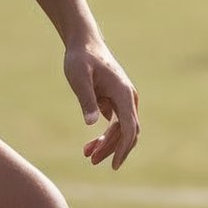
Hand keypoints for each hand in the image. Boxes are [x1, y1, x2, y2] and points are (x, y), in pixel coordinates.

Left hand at [63, 38, 139, 170]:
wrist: (84, 42)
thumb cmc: (80, 58)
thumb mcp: (78, 78)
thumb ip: (86, 99)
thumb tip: (92, 124)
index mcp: (123, 93)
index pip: (129, 127)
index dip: (123, 148)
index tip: (114, 165)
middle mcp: (128, 97)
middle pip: (127, 132)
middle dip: (112, 149)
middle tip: (92, 161)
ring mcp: (124, 99)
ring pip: (121, 129)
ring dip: (107, 144)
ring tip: (88, 156)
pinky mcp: (116, 100)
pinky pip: (116, 123)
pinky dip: (105, 136)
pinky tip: (90, 146)